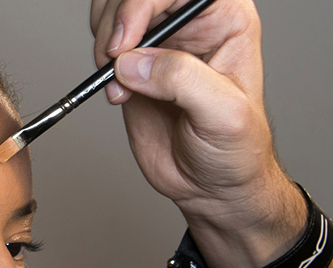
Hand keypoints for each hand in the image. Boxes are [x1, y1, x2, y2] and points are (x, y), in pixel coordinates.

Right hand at [90, 0, 304, 267]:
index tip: (125, 40)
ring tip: (118, 79)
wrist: (211, 185)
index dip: (143, 3)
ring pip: (113, 9)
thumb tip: (133, 63)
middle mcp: (189, 20)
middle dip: (116, 19)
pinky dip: (97, 63)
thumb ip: (182, 80)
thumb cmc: (235, 149)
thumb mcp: (223, 114)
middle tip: (113, 59)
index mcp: (224, 16)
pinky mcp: (133, 64)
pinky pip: (102, 42)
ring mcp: (158, 41)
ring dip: (103, 39)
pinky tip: (117, 91)